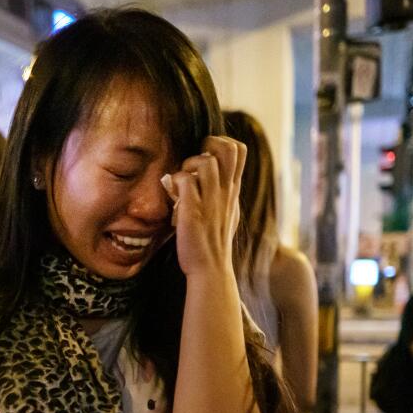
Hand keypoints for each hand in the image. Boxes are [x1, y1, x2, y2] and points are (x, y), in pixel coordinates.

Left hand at [161, 136, 246, 278]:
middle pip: (228, 148)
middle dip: (208, 145)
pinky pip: (184, 180)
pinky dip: (175, 181)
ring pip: (205, 161)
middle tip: (194, 162)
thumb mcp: (227, 213)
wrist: (210, 270)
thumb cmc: (213, 243)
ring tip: (182, 182)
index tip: (207, 154)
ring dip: (188, 164)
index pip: (239, 150)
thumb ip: (224, 194)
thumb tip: (217, 179)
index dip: (222, 143)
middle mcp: (225, 192)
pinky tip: (172, 195)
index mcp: (233, 191)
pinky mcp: (193, 211)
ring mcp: (211, 201)